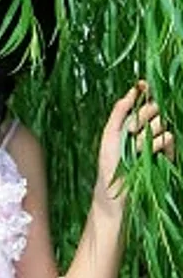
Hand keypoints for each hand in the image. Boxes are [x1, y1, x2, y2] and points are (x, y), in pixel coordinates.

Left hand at [96, 80, 175, 209]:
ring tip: (138, 146)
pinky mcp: (166, 156)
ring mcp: (156, 143)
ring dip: (150, 131)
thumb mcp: (109, 138)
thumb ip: (118, 115)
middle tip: (134, 128)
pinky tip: (152, 149)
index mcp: (128, 124)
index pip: (140, 103)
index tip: (142, 83)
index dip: (143, 91)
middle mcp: (144, 131)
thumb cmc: (108, 167)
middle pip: (153, 110)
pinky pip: (169, 140)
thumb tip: (129, 94)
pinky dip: (160, 142)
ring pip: (162, 124)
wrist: (116, 194)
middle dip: (146, 113)